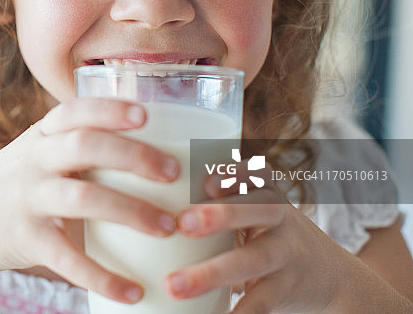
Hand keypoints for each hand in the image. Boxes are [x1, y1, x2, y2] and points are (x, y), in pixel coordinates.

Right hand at [0, 98, 180, 303]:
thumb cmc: (21, 185)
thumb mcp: (39, 154)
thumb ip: (81, 146)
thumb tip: (158, 148)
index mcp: (42, 136)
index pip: (74, 111)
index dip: (109, 110)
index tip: (146, 115)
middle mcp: (33, 161)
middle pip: (84, 146)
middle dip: (133, 156)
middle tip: (174, 173)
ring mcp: (27, 199)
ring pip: (82, 198)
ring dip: (130, 211)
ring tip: (168, 227)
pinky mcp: (25, 239)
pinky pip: (67, 258)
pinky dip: (102, 276)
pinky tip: (133, 291)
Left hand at [166, 172, 352, 312]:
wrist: (332, 278)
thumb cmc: (267, 233)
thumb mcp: (252, 209)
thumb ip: (213, 198)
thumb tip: (139, 193)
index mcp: (265, 192)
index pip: (256, 172)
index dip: (234, 173)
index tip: (206, 179)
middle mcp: (280, 219)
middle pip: (259, 209)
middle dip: (222, 214)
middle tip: (183, 223)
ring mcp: (286, 255)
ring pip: (253, 260)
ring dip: (212, 273)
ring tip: (174, 286)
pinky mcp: (285, 291)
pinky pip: (260, 303)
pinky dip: (237, 313)